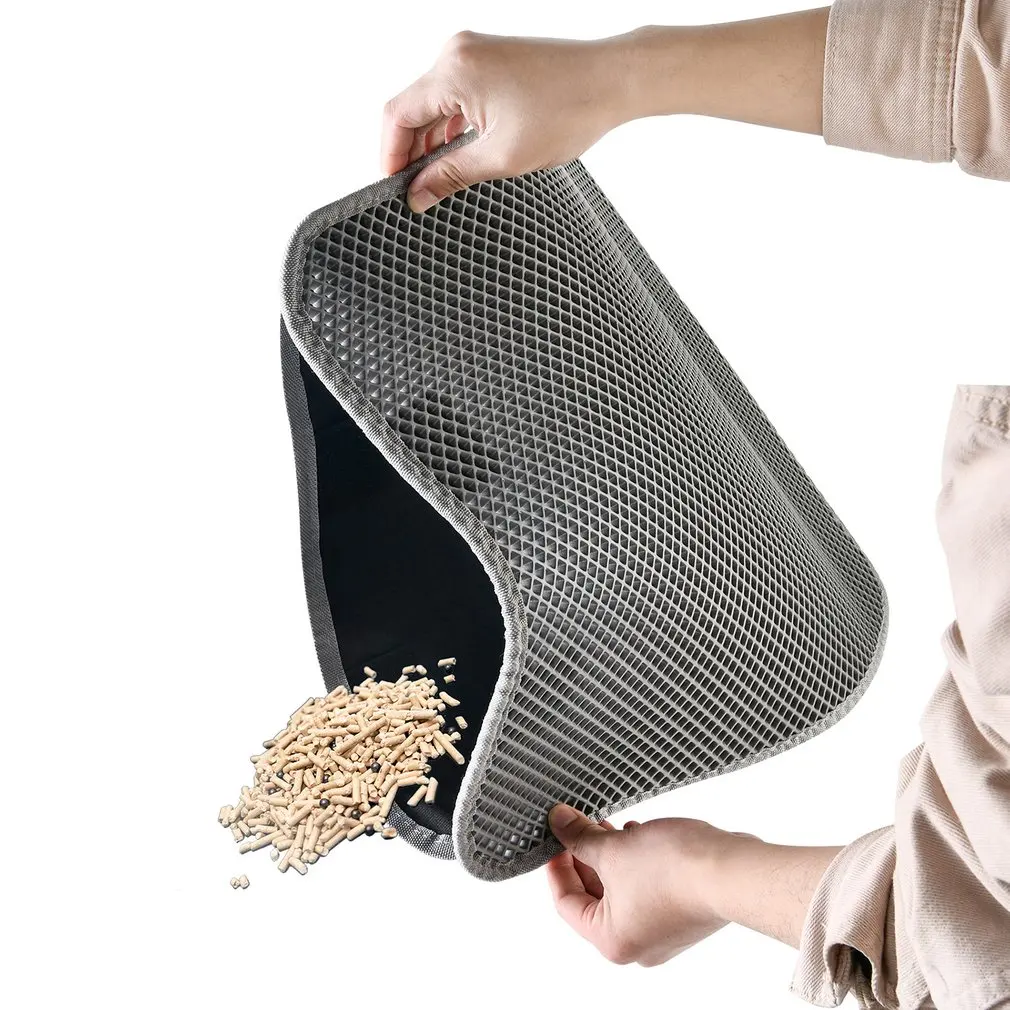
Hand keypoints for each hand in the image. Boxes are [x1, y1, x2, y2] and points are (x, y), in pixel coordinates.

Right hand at [381, 31, 633, 212]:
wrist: (613, 80)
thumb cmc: (568, 111)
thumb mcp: (502, 157)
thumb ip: (451, 176)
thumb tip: (418, 195)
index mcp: (454, 71)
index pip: (396, 115)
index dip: (390, 155)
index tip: (395, 187)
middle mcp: (458, 53)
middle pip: (412, 107)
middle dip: (411, 151)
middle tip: (418, 191)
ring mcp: (474, 52)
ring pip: (433, 102)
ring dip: (432, 140)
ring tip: (440, 177)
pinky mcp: (490, 59)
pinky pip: (455, 94)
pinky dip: (452, 124)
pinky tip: (460, 152)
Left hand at [546, 803, 843, 961]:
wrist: (732, 871)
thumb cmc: (674, 870)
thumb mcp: (613, 847)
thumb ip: (579, 836)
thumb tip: (557, 821)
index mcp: (611, 941)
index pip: (565, 903)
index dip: (557, 865)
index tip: (556, 837)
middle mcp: (637, 946)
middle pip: (594, 897)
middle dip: (587, 856)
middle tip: (582, 824)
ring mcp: (663, 933)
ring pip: (622, 890)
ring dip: (613, 856)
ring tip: (611, 825)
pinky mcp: (683, 915)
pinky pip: (647, 889)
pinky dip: (637, 863)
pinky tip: (639, 834)